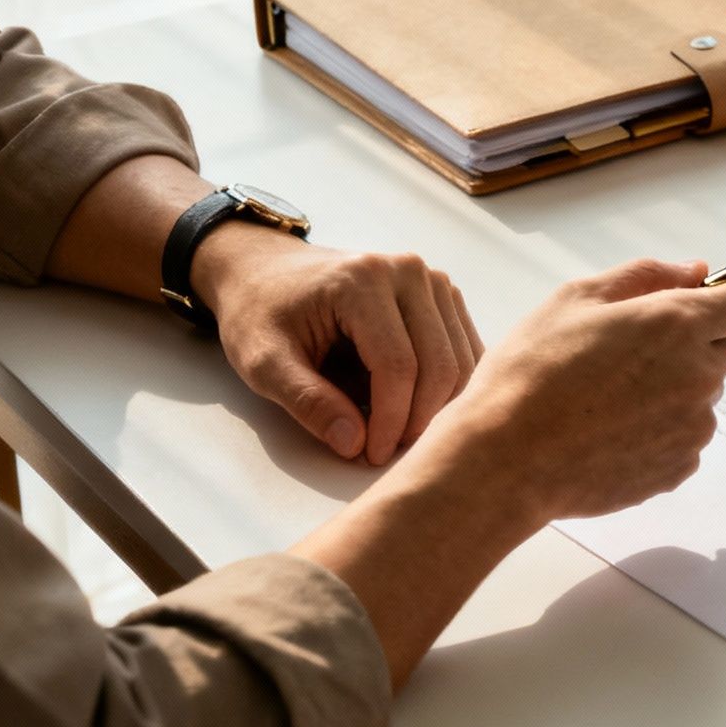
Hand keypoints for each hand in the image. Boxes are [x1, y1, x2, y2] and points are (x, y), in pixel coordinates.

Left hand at [194, 227, 482, 464]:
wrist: (265, 270)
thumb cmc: (260, 313)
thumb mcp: (262, 361)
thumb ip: (306, 401)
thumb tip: (354, 444)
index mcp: (362, 280)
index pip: (397, 364)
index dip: (391, 420)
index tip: (371, 455)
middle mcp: (407, 271)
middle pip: (439, 364)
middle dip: (417, 420)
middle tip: (384, 452)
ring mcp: (431, 280)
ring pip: (461, 361)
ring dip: (435, 408)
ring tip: (395, 433)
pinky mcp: (442, 294)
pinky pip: (465, 351)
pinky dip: (447, 389)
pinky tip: (414, 409)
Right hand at [441, 259, 725, 521]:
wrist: (506, 461)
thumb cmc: (532, 372)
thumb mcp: (576, 299)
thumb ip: (647, 276)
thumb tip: (696, 271)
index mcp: (677, 325)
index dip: (723, 302)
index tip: (693, 307)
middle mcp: (698, 376)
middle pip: (725, 350)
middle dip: (694, 345)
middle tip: (631, 354)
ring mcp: (693, 427)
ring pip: (703, 397)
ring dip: (675, 391)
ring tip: (610, 399)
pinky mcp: (679, 468)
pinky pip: (685, 439)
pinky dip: (660, 432)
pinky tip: (611, 433)